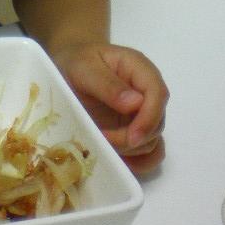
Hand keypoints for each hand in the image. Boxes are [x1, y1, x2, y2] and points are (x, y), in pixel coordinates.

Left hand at [50, 42, 168, 174]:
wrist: (66, 68)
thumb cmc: (76, 62)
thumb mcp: (84, 67)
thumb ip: (107, 83)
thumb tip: (136, 103)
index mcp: (139, 69)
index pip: (158, 94)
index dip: (149, 119)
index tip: (131, 137)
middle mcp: (146, 92)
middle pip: (156, 123)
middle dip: (132, 138)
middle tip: (102, 137)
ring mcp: (142, 113)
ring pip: (152, 141)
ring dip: (129, 150)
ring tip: (101, 142)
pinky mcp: (135, 130)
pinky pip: (148, 153)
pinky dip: (137, 161)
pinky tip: (117, 159)